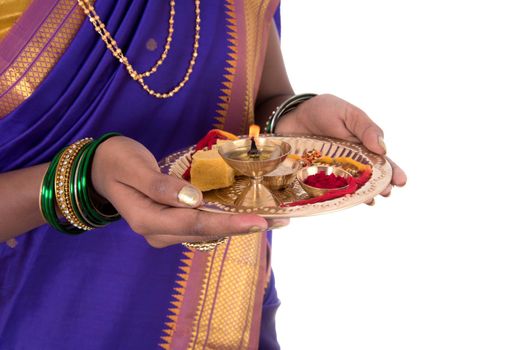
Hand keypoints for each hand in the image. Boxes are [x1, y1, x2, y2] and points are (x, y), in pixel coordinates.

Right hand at [91, 136, 272, 247]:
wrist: (100, 167)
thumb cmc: (115, 161)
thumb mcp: (132, 167)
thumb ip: (159, 186)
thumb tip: (192, 200)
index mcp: (147, 221)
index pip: (195, 224)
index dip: (229, 223)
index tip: (260, 221)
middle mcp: (158, 232)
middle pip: (207, 231)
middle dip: (243, 226)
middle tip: (280, 220)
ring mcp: (166, 230)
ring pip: (208, 231)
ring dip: (238, 224)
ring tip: (272, 217)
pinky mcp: (173, 223)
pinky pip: (203, 223)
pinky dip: (226, 218)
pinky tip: (246, 212)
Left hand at [275, 94, 406, 197]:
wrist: (291, 113)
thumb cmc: (323, 110)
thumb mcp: (348, 113)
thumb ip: (365, 128)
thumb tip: (383, 148)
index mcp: (362, 148)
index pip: (382, 163)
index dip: (393, 172)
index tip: (401, 181)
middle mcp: (349, 164)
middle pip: (368, 180)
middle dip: (380, 187)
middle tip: (386, 192)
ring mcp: (331, 173)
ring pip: (349, 188)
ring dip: (361, 195)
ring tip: (370, 199)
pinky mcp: (313, 178)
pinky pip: (325, 191)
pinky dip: (334, 198)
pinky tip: (342, 202)